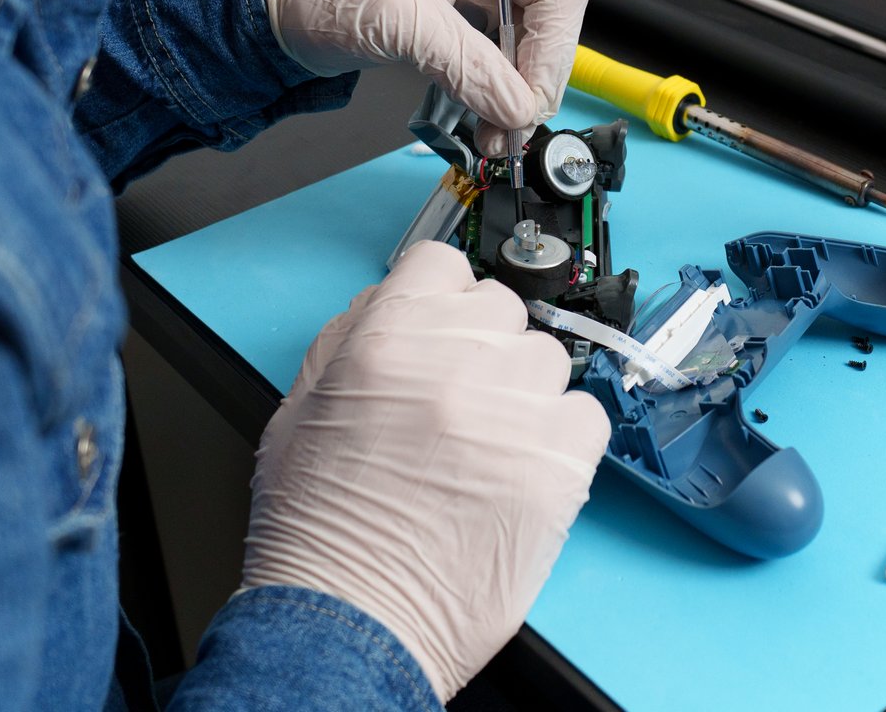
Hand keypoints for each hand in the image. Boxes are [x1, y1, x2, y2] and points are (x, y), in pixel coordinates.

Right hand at [240, 241, 610, 702]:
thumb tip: (397, 300)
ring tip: (485, 442)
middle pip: (500, 309)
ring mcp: (514, 414)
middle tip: (456, 399)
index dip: (437, 297)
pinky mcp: (559, 468)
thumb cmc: (318, 529)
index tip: (442, 323)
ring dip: (522, 390)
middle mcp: (458, 364)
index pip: (441, 264)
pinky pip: (585, 416)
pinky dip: (562, 436)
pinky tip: (521, 465)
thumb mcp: (299, 408)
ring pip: (546, 359)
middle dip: (480, 345)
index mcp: (388, 340)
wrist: (350, 622)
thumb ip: (350, 336)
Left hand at [261, 0, 589, 140]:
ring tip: (497, 135)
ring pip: (523, 48)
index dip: (555, 49)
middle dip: (535, 79)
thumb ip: (466, 65)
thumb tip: (515, 107)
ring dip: (515, 94)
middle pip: (548, 23)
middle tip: (515, 124)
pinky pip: (492, 63)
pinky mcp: (450, 26)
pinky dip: (492, 95)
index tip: (531, 95)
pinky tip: (484, 120)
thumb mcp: (400, 21)